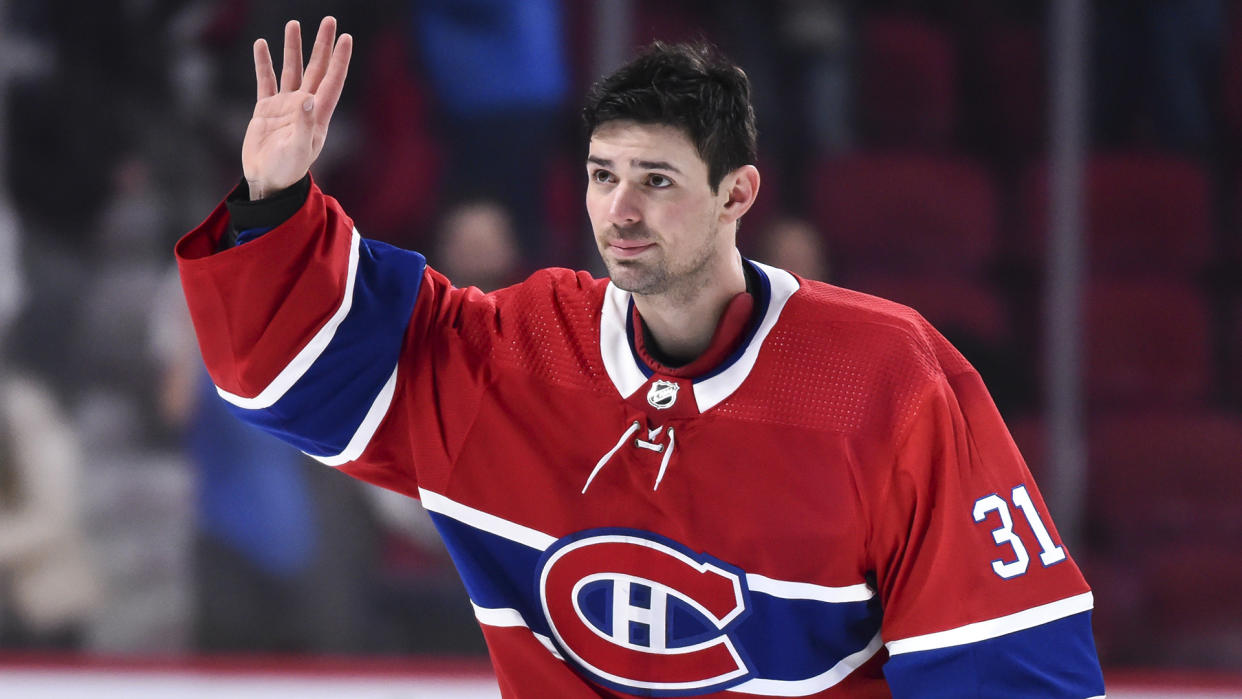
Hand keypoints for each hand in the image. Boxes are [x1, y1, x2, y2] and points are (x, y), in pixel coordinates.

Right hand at [242, 17, 351, 199]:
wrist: (267, 181)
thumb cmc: (287, 170)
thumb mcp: (299, 150)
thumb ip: (304, 124)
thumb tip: (308, 98)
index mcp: (318, 114)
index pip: (332, 80)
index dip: (340, 59)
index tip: (346, 37)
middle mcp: (304, 105)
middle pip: (316, 68)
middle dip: (322, 45)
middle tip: (329, 20)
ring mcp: (285, 106)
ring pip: (291, 69)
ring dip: (293, 47)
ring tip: (293, 24)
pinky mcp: (265, 109)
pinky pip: (265, 80)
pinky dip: (263, 63)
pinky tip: (262, 44)